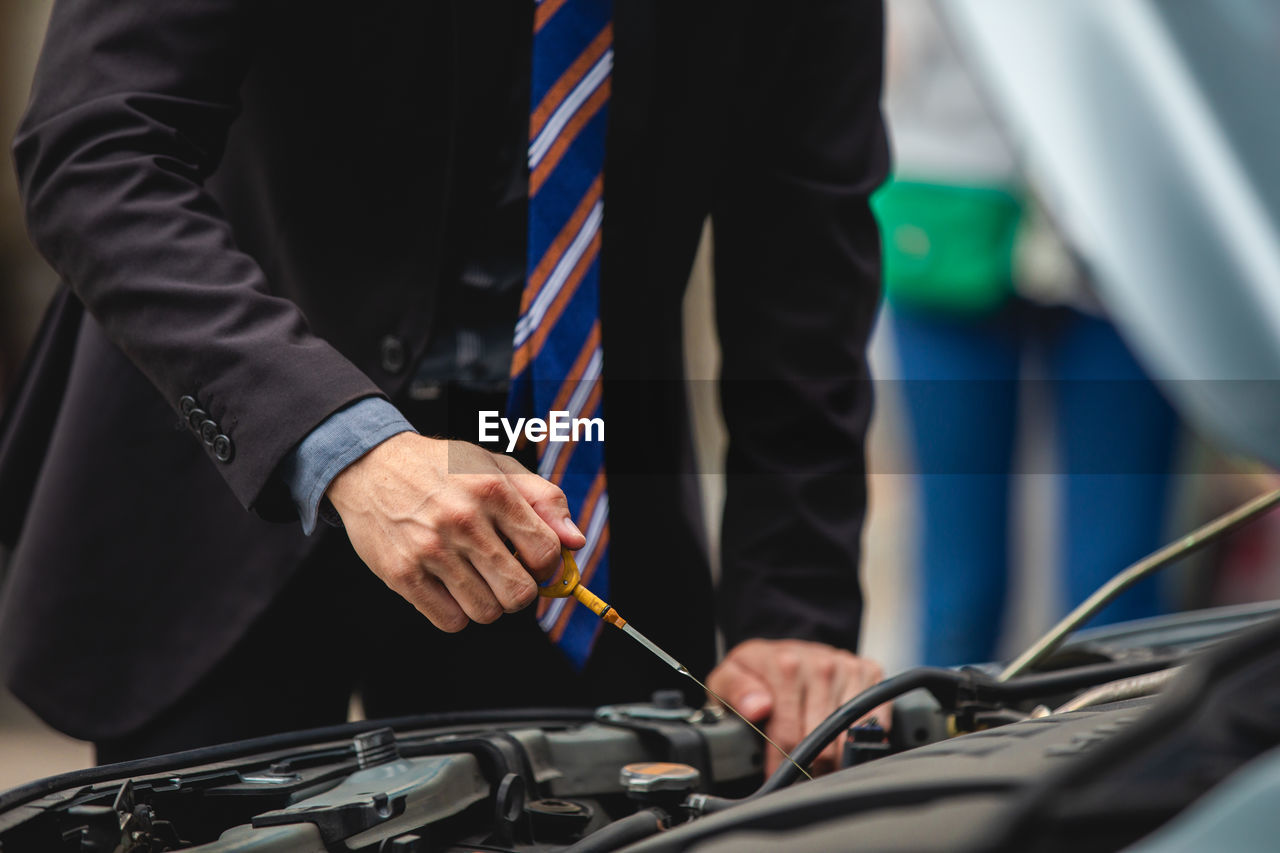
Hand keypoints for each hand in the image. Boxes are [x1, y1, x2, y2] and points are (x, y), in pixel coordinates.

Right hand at [327, 433, 585, 630]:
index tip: (534, 563)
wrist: (370, 465)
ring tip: (475, 580)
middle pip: (519, 593)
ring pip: (486, 613)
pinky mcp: (402, 574)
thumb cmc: (441, 468)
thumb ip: (543, 500)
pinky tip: (449, 588)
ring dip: (488, 604)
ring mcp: (430, 549)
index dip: (547, 566)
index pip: (544, 552)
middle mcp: (462, 520)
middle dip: (520, 592)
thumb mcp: (496, 466)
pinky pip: (450, 621)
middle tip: (506, 576)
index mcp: (492, 490)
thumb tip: (574, 542)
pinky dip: (456, 613)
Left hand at [706, 638, 886, 775]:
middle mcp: (822, 664)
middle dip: (809, 767)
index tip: (776, 779)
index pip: (789, 734)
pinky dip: (860, 740)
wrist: (783, 651)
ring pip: (849, 737)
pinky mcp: (870, 672)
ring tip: (818, 765)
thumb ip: (735, 691)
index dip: (781, 765)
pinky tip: (841, 743)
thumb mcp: (727, 679)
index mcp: (786, 666)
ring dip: (835, 758)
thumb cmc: (755, 673)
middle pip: (823, 741)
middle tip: (798, 777)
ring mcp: (848, 668)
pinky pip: (875, 722)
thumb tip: (757, 707)